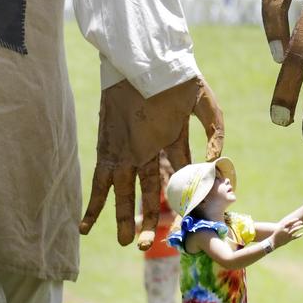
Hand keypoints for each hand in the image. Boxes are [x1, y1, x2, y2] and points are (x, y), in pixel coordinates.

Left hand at [80, 76, 223, 248]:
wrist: (146, 59)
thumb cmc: (178, 76)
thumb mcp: (204, 101)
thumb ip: (215, 129)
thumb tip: (215, 161)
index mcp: (173, 140)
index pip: (181, 176)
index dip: (186, 198)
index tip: (189, 219)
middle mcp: (149, 151)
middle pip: (150, 192)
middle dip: (150, 218)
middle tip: (147, 243)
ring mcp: (128, 152)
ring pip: (125, 193)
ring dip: (124, 218)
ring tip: (127, 243)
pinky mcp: (108, 149)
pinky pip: (99, 181)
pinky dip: (94, 204)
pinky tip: (86, 226)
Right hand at [272, 217, 302, 248]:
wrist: (273, 242)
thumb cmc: (276, 234)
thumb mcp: (279, 229)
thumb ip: (284, 226)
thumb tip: (289, 223)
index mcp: (283, 227)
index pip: (290, 222)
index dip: (294, 220)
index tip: (297, 219)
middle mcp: (286, 231)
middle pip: (293, 226)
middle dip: (298, 223)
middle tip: (301, 222)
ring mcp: (287, 235)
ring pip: (295, 230)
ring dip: (299, 228)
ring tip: (302, 226)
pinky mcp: (289, 239)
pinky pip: (295, 237)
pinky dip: (298, 235)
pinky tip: (302, 233)